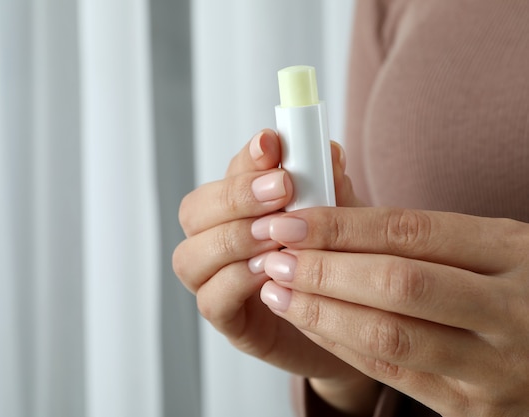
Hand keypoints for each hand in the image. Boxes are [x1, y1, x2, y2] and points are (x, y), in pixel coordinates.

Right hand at [173, 130, 378, 414]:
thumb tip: (326, 151)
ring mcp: (217, 282)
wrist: (354, 323)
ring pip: (190, 256)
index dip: (246, 157)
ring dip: (233, 239)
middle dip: (235, 196)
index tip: (271, 145)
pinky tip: (271, 272)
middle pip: (194, 211)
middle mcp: (220, 241)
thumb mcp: (340, 221)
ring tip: (276, 236)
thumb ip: (328, 188)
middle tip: (281, 190)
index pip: (229, 173)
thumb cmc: (339, 265)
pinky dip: (237, 281)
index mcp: (244, 208)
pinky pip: (211, 299)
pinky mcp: (229, 321)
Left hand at [261, 206, 528, 415]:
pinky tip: (307, 322)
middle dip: (322, 270)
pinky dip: (339, 344)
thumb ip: (420, 234)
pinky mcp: (472, 406)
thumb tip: (327, 213)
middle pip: (396, 283)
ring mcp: (493, 366)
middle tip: (273, 257)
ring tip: (277, 291)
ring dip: (319, 311)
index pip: (409, 231)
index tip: (290, 222)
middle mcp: (509, 309)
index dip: (340, 226)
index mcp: (512, 251)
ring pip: (388, 335)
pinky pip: (390, 373)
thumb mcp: (491, 247)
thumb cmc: (516, 288)